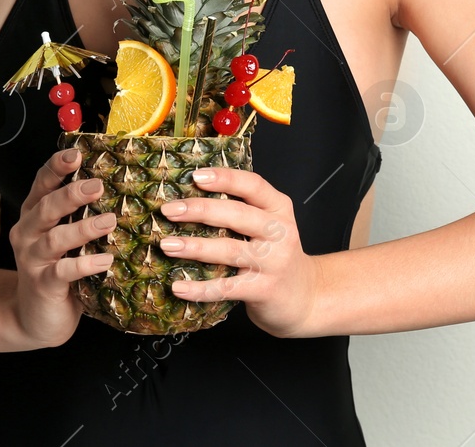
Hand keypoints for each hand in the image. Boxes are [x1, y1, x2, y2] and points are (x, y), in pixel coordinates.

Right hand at [7, 147, 115, 348]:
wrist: (35, 318)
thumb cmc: (58, 270)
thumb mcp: (65, 238)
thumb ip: (79, 214)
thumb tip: (118, 185)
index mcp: (34, 215)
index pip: (42, 184)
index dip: (57, 167)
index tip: (76, 154)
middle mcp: (28, 233)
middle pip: (46, 207)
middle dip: (71, 193)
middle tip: (98, 185)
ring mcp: (33, 260)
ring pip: (55, 239)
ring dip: (83, 228)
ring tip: (109, 221)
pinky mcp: (43, 285)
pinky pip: (62, 272)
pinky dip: (84, 265)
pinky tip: (105, 261)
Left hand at [157, 166, 319, 337]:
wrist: (307, 297)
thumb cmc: (277, 256)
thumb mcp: (271, 226)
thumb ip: (244, 210)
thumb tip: (190, 198)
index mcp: (279, 209)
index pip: (253, 185)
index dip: (225, 179)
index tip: (195, 176)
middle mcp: (280, 232)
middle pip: (237, 215)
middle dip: (200, 210)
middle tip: (169, 210)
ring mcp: (274, 262)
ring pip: (229, 250)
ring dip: (194, 247)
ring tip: (167, 245)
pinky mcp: (264, 290)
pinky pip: (227, 288)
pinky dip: (200, 289)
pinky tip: (178, 287)